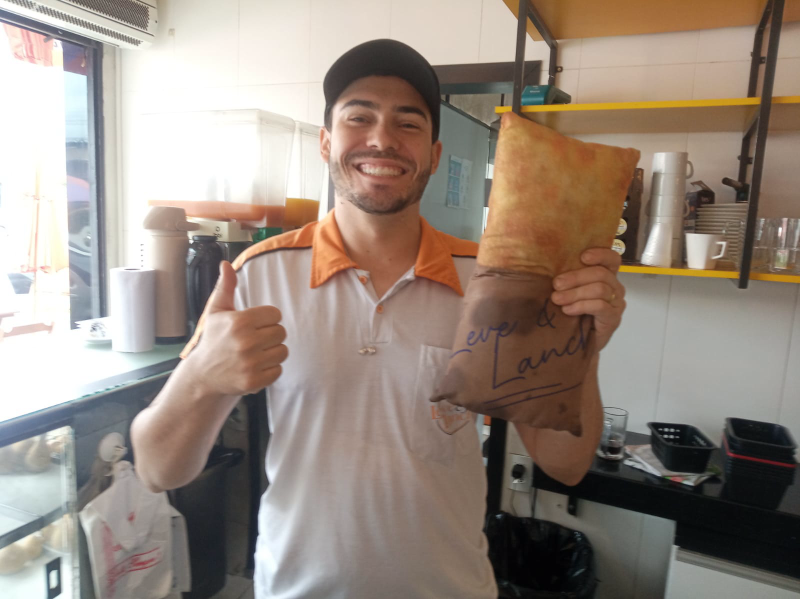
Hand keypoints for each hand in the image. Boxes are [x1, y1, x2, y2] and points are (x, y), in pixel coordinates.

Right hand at [188, 261, 287, 395]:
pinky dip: (270, 370)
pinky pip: (278, 370)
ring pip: (283, 351)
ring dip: (272, 352)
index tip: (254, 325)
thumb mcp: (216, 311)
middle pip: (281, 332)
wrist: (202, 376)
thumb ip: (225, 287)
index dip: (266, 319)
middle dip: (270, 335)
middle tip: (254, 340)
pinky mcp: (254, 381)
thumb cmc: (213, 340)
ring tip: (255, 354)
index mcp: (240, 322)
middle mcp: (246, 342)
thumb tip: (226, 264)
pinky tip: (255, 367)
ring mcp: (251, 364)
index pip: (275, 314)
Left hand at [549, 249, 625, 350]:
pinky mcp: (613, 319)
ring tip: (557, 299)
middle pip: (601, 274)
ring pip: (600, 289)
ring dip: (575, 293)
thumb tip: (546, 263)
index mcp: (607, 276)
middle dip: (576, 277)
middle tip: (556, 285)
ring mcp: (616, 303)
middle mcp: (615, 287)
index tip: (582, 257)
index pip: (612, 259)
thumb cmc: (571, 313)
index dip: (600, 254)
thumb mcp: (568, 291)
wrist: (578, 343)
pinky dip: (581, 306)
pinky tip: (567, 310)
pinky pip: (600, 306)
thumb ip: (566, 278)